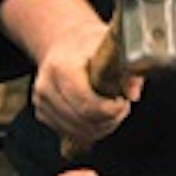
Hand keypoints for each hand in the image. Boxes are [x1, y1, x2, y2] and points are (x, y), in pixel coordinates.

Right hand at [30, 20, 143, 151]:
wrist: (64, 42)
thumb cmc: (89, 45)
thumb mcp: (113, 47)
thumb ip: (127, 71)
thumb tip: (133, 94)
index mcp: (62, 67)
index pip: (87, 103)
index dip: (110, 109)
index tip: (124, 103)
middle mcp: (47, 86)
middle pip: (82, 120)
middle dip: (109, 120)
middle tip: (122, 107)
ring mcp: (41, 102)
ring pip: (76, 132)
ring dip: (100, 127)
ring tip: (112, 111)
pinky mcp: (42, 113)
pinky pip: (69, 133)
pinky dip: (88, 130)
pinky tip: (99, 115)